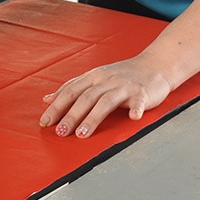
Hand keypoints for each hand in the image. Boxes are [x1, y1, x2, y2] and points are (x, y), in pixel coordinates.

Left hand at [38, 55, 171, 137]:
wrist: (154, 65)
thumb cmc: (122, 74)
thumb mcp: (94, 77)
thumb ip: (72, 87)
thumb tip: (46, 99)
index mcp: (93, 77)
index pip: (71, 91)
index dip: (57, 106)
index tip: (44, 122)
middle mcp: (106, 80)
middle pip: (86, 98)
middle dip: (71, 115)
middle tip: (60, 132)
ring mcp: (124, 86)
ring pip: (106, 101)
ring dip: (93, 118)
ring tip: (82, 134)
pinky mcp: (142, 92)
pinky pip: (139, 101)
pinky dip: (136, 109)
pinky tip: (133, 117)